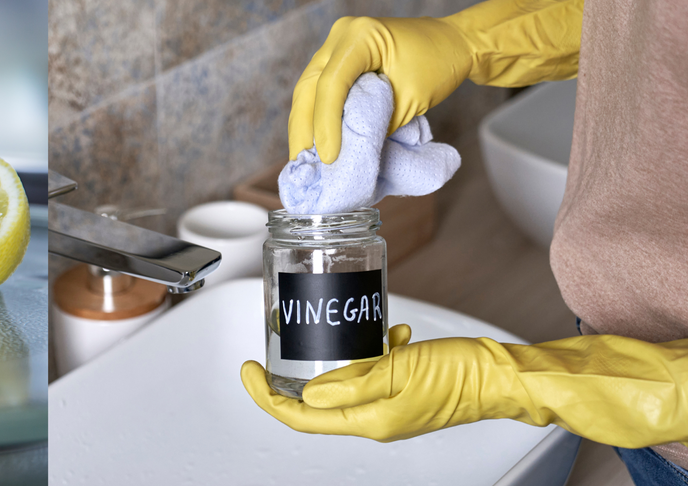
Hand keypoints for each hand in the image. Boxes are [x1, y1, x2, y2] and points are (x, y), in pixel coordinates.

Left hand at [241, 327, 687, 448]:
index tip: (248, 371)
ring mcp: (389, 404)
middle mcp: (375, 418)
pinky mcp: (404, 388)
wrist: (503, 374)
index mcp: (368, 420)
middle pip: (315, 401)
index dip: (267, 396)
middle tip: (272, 349)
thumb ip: (351, 380)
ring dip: (334, 358)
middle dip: (291, 376)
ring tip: (330, 332)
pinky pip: (373, 371)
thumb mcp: (396, 370)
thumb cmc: (459, 373)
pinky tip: (385, 332)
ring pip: (343, 382)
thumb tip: (307, 393)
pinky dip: (371, 351)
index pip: (301, 415)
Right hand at [288, 0, 584, 162]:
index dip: (326, 123)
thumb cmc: (440, 65)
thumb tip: (348, 152)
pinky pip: (319, 89)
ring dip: (304, 124)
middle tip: (300, 162)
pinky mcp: (338, 58)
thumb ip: (377, 123)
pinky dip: (316, 115)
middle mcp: (341, 34)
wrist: (453, 43)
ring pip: (308, 88)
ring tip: (302, 157)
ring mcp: (336, 44)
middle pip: (309, 86)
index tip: (329, 156)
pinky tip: (313, 140)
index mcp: (361, 35)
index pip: (332, 84)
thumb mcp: (411, 99)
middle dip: (303, 127)